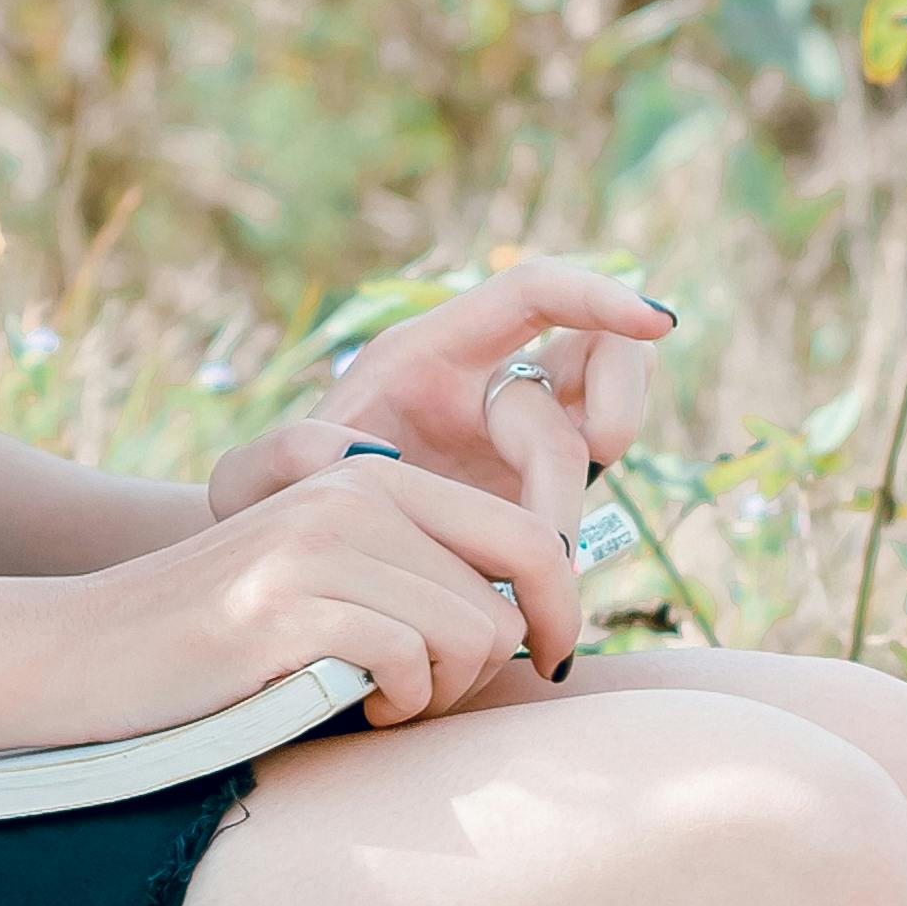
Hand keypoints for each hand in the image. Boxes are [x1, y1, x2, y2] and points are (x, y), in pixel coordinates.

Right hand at [45, 457, 588, 738]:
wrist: (82, 653)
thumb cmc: (218, 641)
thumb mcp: (321, 573)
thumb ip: (410, 571)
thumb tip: (528, 623)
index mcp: (370, 475)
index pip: (529, 533)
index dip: (564, 606)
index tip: (553, 660)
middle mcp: (352, 494)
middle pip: (511, 596)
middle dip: (487, 667)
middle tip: (423, 697)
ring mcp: (318, 546)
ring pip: (473, 634)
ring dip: (439, 693)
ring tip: (378, 700)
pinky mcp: (287, 607)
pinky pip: (412, 665)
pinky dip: (396, 705)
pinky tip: (347, 705)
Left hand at [206, 259, 674, 543]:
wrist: (284, 573)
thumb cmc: (264, 512)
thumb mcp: (247, 481)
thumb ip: (279, 458)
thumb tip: (357, 454)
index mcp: (427, 354)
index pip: (535, 294)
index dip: (601, 295)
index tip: (659, 325)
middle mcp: (486, 385)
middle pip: (588, 371)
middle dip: (580, 453)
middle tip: (540, 540)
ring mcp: (518, 444)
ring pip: (604, 431)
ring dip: (579, 502)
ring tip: (538, 573)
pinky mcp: (533, 502)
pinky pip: (585, 508)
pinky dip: (575, 553)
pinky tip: (545, 611)